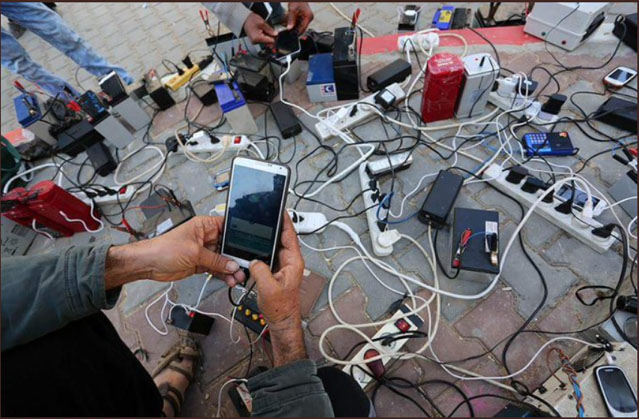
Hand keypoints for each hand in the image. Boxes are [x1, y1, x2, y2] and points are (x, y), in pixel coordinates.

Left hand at [105, 216, 244, 288]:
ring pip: (223, 259)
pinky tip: (229, 280)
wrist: (149, 264)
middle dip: (236, 257)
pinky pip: (216, 268)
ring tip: (238, 277)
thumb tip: (232, 265)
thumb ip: (215, 260)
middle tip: (244, 266)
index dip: (238, 235)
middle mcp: (205, 237)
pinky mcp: (200, 263)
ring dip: (230, 268)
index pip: (227, 227)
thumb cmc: (164, 249)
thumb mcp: (194, 252)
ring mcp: (203, 251)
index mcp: (204, 226)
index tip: (249, 245)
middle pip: (227, 246)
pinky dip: (223, 275)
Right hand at [243, 12, 277, 45]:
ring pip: (265, 41)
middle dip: (271, 37)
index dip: (274, 37)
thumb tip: (275, 34)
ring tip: (265, 30)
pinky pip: (262, 40)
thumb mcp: (263, 23)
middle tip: (271, 30)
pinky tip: (263, 31)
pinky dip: (264, 36)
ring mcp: (254, 42)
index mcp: (257, 38)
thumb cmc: (251, 20)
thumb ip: (270, 30)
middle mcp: (255, 42)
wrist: (244, 19)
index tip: (276, 33)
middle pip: (268, 42)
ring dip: (267, 36)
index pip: (270, 41)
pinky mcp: (254, 41)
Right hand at [248, 213, 306, 365]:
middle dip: (274, 227)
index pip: (290, 236)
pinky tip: (253, 248)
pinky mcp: (276, 271)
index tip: (280, 209)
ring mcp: (284, 266)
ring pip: (274, 247)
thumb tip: (254, 260)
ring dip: (266, 240)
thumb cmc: (281, 308)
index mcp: (294, 262)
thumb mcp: (268, 288)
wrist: (281, 321)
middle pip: (282, 238)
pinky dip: (262, 251)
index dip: (285, 222)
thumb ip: (260, 270)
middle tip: (264, 215)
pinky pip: (269, 256)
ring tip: (257, 229)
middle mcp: (290, 262)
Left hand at [286, 3, 312, 33]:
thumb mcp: (292, 10)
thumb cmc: (297, 1)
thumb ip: (291, 19)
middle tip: (287, 29)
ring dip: (293, 27)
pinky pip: (299, 23)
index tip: (289, 34)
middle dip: (294, 29)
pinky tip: (289, 22)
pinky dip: (294, 23)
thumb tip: (289, 28)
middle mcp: (309, 18)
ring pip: (299, 26)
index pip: (302, 29)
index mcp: (309, 17)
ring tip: (287, 24)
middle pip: (301, 29)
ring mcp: (307, 18)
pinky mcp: (304, 18)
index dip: (295, 32)